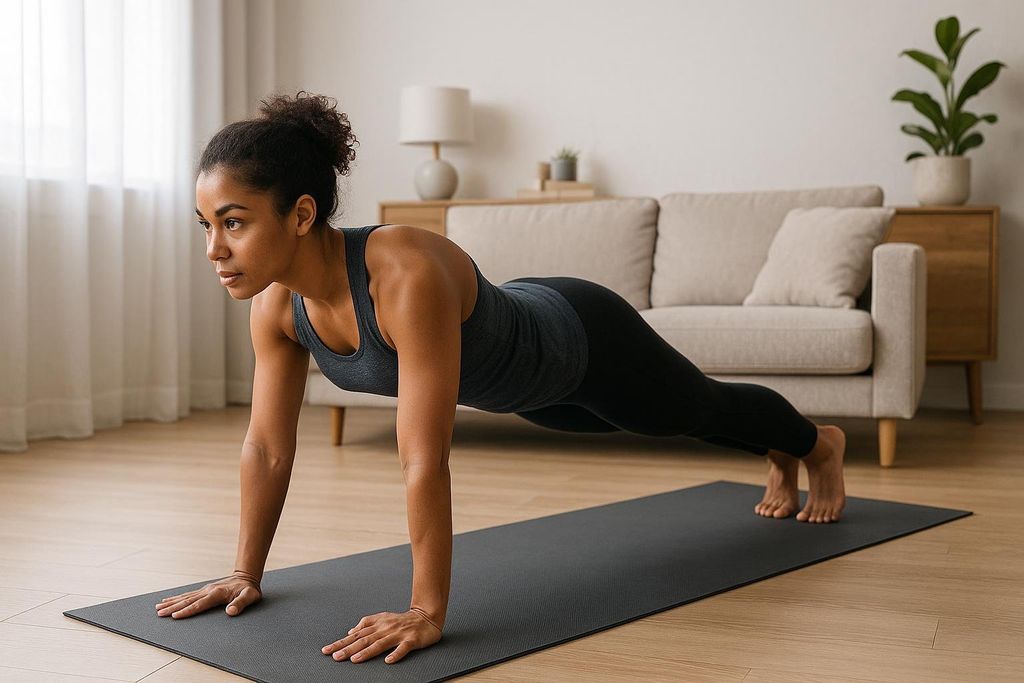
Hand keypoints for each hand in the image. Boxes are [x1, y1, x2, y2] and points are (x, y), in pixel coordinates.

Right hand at [154, 570, 261, 618]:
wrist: (247, 577)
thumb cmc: (249, 589)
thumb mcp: (250, 596)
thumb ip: (241, 604)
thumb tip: (230, 612)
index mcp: (217, 594)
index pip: (199, 604)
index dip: (187, 611)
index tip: (174, 616)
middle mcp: (208, 590)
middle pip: (188, 600)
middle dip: (173, 607)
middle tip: (159, 613)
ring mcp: (205, 589)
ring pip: (185, 597)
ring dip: (172, 602)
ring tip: (158, 607)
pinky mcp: (205, 590)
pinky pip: (188, 595)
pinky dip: (177, 597)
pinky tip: (169, 600)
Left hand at [322, 609, 442, 664]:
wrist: (427, 616)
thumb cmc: (403, 620)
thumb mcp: (383, 619)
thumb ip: (366, 624)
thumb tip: (350, 631)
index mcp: (378, 624)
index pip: (356, 635)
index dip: (341, 642)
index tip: (327, 650)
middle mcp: (386, 628)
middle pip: (364, 639)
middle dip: (348, 648)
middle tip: (335, 656)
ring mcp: (399, 634)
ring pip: (380, 643)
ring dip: (367, 652)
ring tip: (354, 659)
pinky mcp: (412, 640)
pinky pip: (403, 648)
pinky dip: (396, 654)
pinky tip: (388, 661)